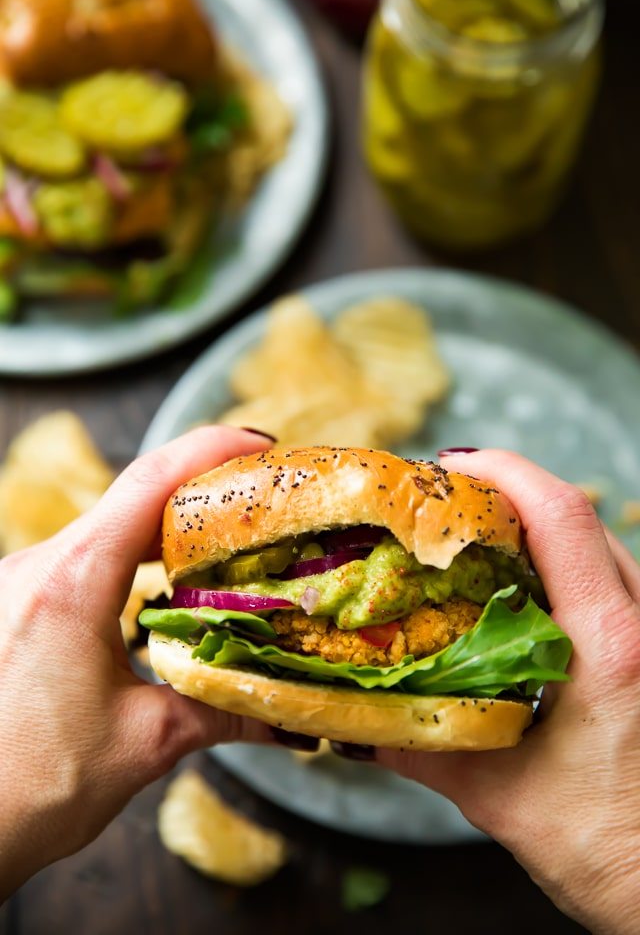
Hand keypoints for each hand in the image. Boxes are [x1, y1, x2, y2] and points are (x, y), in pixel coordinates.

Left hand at [0, 426, 274, 899]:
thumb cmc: (26, 788)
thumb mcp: (145, 743)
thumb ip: (222, 710)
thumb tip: (284, 713)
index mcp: (70, 584)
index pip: (149, 483)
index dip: (210, 451)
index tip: (259, 445)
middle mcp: (38, 568)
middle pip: (132, 497)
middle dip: (201, 489)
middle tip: (260, 498)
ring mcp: (20, 584)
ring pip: (106, 527)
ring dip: (165, 527)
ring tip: (223, 540)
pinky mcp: (17, 606)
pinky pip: (83, 560)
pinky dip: (132, 559)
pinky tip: (164, 584)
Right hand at [378, 450, 639, 934]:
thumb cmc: (609, 854)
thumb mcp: (500, 799)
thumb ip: (422, 751)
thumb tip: (352, 723)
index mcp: (608, 648)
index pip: (561, 518)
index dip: (506, 472)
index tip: (452, 464)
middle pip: (581, 516)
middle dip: (514, 491)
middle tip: (451, 499)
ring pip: (603, 543)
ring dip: (543, 523)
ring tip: (480, 534)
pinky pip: (615, 577)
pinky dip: (568, 560)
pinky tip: (527, 586)